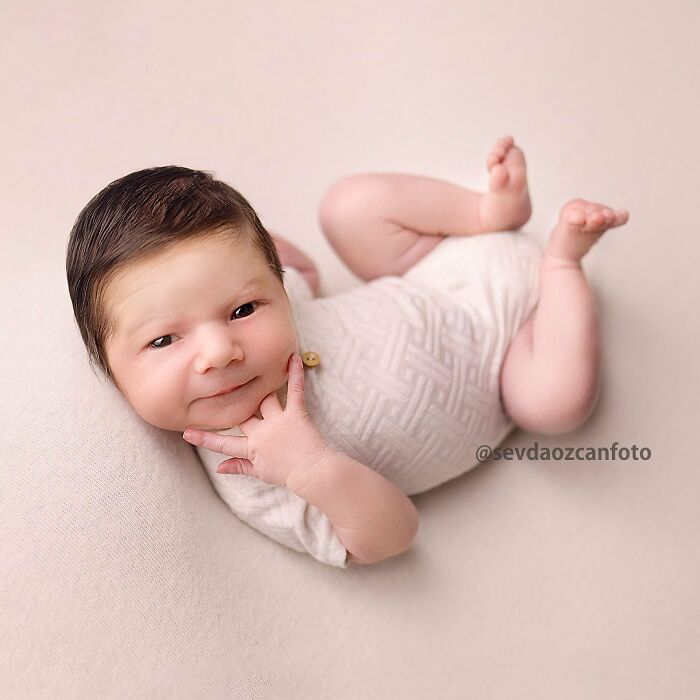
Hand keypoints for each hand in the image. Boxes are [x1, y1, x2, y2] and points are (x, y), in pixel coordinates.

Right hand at [182, 353, 329, 486]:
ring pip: (262, 398)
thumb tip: (218, 468)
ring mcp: (278, 421)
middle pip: (241, 412)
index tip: (186, 432)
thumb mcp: (260, 473)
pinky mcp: (296, 413)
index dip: (204, 437)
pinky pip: (294, 390)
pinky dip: (295, 374)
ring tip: (250, 367)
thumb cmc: (288, 474)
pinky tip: (293, 357)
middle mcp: (261, 432)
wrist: (313, 472)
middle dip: (230, 401)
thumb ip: (238, 467)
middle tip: (220, 387)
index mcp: (251, 447)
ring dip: (258, 385)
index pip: (223, 442)